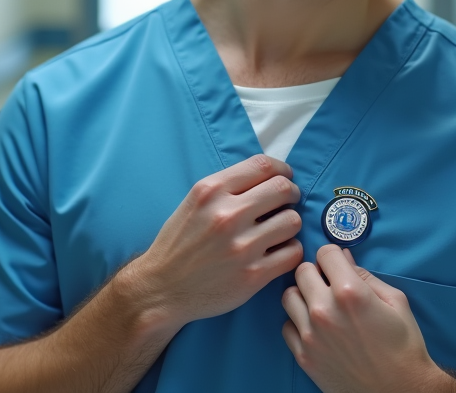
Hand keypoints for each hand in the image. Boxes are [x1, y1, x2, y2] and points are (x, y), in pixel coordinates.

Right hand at [127, 154, 303, 328]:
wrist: (162, 289)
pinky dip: (290, 250)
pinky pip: (293, 252)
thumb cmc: (179, 244)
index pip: (264, 165)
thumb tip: (270, 177)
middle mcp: (227, 215)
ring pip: (292, 220)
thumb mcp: (194, 202)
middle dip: (291, 193)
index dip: (282, 169)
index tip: (285, 177)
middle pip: (283, 188)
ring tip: (279, 230)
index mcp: (211, 191)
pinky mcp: (253, 275)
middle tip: (287, 202)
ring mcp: (242, 246)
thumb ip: (228, 187)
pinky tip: (278, 252)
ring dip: (290, 223)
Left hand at [281, 245, 455, 392]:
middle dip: (316, 272)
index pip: (324, 253)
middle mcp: (324, 310)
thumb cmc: (403, 346)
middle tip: (329, 283)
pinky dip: (298, 322)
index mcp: (349, 292)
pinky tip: (316, 327)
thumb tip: (344, 257)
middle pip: (302, 271)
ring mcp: (310, 334)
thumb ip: (365, 275)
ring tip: (320, 304)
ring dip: (303, 295)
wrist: (398, 391)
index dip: (333, 256)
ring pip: (288, 296)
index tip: (338, 265)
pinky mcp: (303, 355)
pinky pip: (287, 325)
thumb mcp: (395, 301)